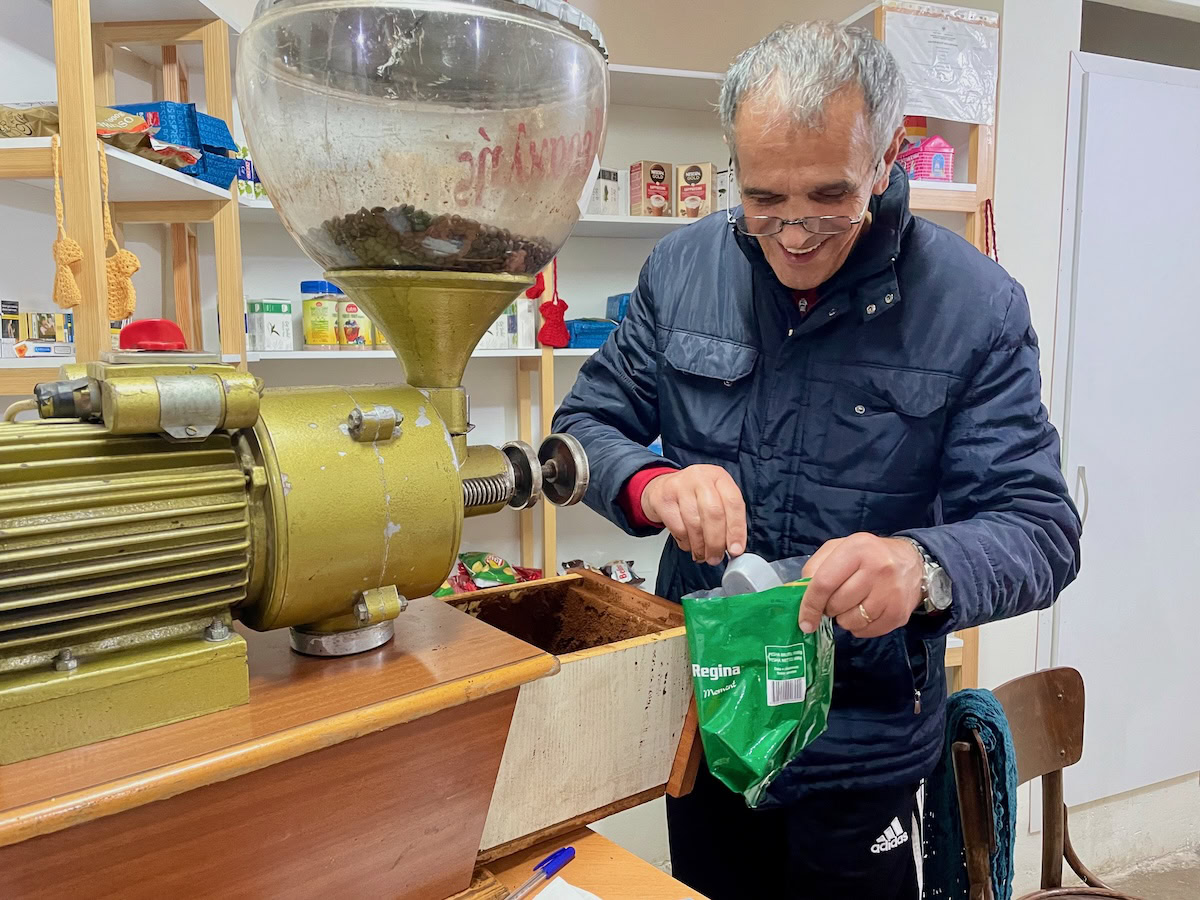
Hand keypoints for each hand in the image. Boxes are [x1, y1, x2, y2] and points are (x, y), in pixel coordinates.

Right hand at [641, 465, 746, 565]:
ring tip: (703, 554)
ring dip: (700, 546)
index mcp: (719, 476)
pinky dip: (686, 543)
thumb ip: (727, 518)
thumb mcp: (715, 497)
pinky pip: (678, 529)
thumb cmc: (693, 496)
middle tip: (716, 557)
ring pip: (695, 524)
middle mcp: (700, 478)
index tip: (736, 550)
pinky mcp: (663, 500)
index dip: (737, 529)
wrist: (662, 488)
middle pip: (714, 514)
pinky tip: (689, 543)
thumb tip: (734, 547)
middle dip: (716, 542)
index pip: (734, 502)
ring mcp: (679, 487)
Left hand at [798, 534, 923, 637]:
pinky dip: (859, 627)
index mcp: (857, 549)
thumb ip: (816, 566)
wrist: (913, 563)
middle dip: (828, 609)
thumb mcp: (840, 548)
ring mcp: (891, 593)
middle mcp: (878, 569)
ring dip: (844, 619)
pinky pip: (867, 631)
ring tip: (851, 605)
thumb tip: (801, 594)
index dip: (810, 605)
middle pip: (837, 604)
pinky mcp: (900, 613)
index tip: (804, 621)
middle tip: (834, 601)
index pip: (824, 583)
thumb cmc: (868, 555)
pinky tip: (864, 613)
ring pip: (851, 621)